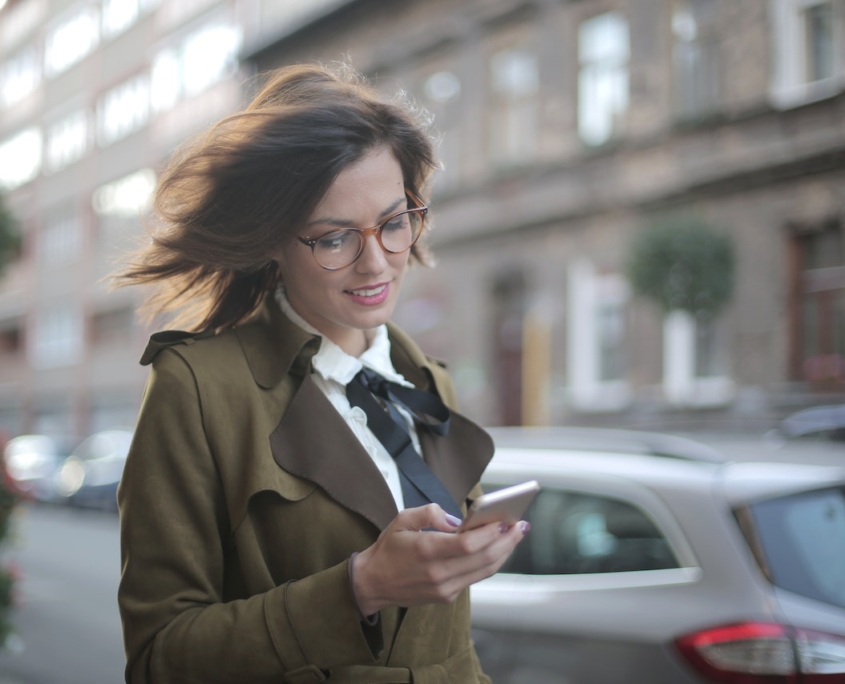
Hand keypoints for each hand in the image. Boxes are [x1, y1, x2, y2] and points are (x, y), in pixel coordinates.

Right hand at [351, 504, 528, 615]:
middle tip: (520, 526)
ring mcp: (444, 588)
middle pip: (483, 558)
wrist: (373, 583)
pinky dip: (489, 563)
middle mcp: (438, 573)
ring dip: (504, 553)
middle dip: (506, 541)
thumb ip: (430, 513)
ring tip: (515, 536)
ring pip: (484, 570)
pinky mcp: (447, 596)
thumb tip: (457, 520)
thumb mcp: (402, 520)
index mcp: (426, 550)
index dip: (490, 533)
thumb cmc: (388, 549)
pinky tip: (497, 549)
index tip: (504, 521)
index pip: (468, 544)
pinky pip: (475, 577)